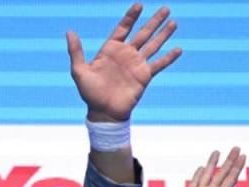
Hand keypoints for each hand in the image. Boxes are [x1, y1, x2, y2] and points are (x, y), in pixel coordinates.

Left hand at [67, 4, 180, 122]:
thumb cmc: (90, 93)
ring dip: (164, 34)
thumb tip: (69, 32)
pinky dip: (169, 57)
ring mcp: (136, 65)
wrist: (104, 113)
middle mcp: (126, 54)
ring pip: (153, 45)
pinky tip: (179, 49)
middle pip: (143, 33)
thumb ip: (76, 52)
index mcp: (111, 50)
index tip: (139, 5)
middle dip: (154, 21)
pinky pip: (159, 64)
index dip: (131, 16)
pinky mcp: (144, 76)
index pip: (123, 28)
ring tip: (173, 22)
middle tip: (165, 7)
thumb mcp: (79, 71)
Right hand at [174, 148, 248, 186]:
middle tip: (236, 147)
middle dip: (229, 160)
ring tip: (217, 152)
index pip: (231, 178)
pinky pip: (194, 183)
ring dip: (212, 163)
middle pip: (222, 173)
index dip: (237, 166)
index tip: (243, 155)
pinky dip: (197, 174)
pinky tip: (200, 167)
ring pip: (207, 174)